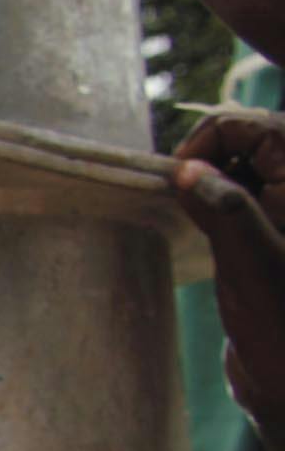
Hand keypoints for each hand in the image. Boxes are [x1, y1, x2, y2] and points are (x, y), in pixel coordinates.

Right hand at [174, 111, 284, 423]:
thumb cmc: (282, 324)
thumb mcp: (251, 261)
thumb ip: (224, 205)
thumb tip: (186, 169)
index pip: (250, 126)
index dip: (207, 143)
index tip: (176, 181)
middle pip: (244, 139)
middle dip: (205, 161)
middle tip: (177, 199)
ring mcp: (282, 211)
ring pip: (238, 167)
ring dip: (206, 183)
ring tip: (188, 217)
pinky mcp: (269, 234)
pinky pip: (236, 196)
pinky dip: (211, 203)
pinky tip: (199, 230)